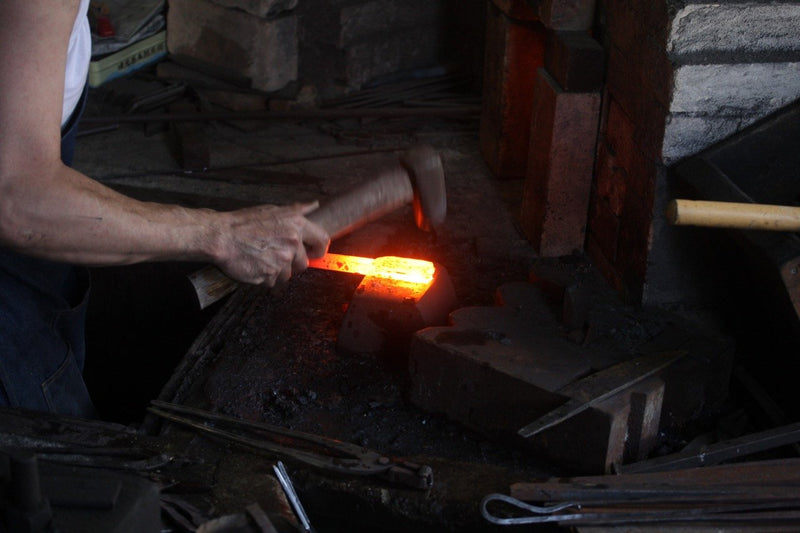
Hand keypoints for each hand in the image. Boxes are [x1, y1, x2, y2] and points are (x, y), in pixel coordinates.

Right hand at [215, 202, 329, 286]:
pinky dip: (265, 277)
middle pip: (304, 264)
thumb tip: (314, 205)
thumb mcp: (273, 210)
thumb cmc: (244, 223)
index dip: (319, 250)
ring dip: (276, 271)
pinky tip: (255, 265)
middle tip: (275, 257)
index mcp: (296, 225)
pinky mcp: (270, 275)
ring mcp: (282, 260)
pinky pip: (273, 282)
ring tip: (261, 259)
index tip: (313, 254)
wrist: (221, 237)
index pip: (322, 240)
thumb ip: (296, 211)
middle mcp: (292, 242)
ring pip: (287, 275)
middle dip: (292, 264)